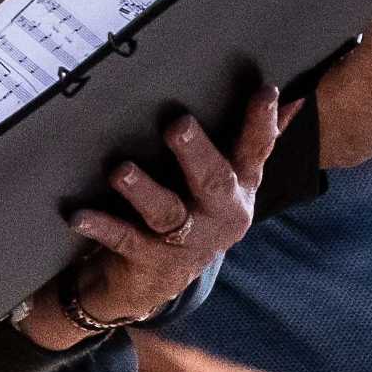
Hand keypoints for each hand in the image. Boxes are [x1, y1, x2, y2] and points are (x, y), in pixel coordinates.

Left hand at [50, 88, 283, 328]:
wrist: (158, 280)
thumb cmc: (193, 211)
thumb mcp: (226, 180)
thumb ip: (253, 140)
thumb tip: (292, 97)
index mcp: (239, 189)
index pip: (256, 151)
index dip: (261, 123)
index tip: (264, 90)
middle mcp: (218, 215)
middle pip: (212, 182)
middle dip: (196, 154)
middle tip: (178, 125)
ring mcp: (186, 240)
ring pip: (168, 213)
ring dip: (144, 192)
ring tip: (122, 172)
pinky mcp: (150, 259)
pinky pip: (125, 240)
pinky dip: (102, 226)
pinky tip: (79, 216)